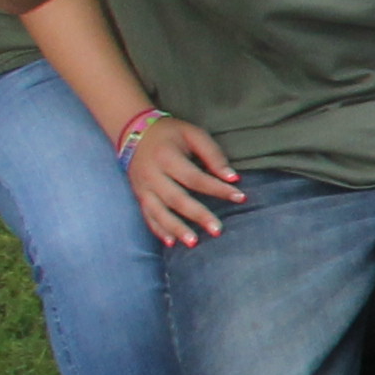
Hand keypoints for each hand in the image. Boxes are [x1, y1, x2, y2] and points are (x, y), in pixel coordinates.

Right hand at [125, 114, 241, 245]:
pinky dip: (159, 230)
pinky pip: (147, 216)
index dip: (218, 189)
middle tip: (218, 230)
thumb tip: (233, 178)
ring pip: (159, 212)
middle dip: (198, 215)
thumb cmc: (170, 133)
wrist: (133, 131)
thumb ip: (213, 155)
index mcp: (166, 157)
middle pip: (176, 198)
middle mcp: (152, 174)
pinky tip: (172, 243)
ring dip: (176, 228)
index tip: (241, 197)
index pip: (195, 177)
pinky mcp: (139, 196)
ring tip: (194, 243)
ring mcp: (143, 187)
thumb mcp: (193, 134)